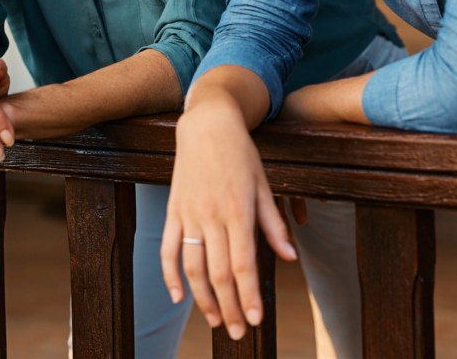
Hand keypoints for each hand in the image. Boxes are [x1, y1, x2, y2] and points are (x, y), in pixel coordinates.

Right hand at [161, 100, 295, 340]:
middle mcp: (211, 215)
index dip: (249, 296)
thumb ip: (273, 223)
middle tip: (237, 332)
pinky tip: (179, 296)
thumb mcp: (264, 184)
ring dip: (203, 298)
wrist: (207, 124)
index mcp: (238, 210)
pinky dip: (170, 274)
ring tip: (215, 320)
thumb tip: (289, 257)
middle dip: (229, 306)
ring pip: (193, 265)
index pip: (243, 264)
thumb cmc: (241, 153)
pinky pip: (167, 247)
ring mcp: (189, 213)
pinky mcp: (173, 209)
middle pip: (218, 272)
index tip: (256, 320)